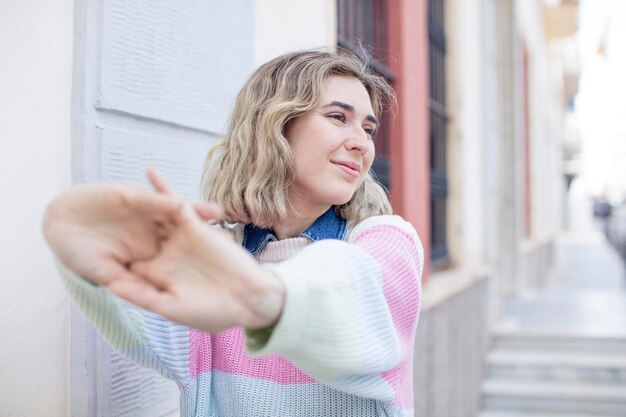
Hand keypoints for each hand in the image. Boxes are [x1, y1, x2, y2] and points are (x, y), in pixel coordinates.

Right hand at [43, 173, 221, 285]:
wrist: (59, 225)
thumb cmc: (78, 254)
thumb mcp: (102, 273)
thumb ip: (127, 282)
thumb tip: (148, 297)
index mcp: (149, 256)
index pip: (179, 263)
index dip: (199, 269)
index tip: (222, 278)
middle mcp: (153, 236)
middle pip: (187, 237)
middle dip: (208, 239)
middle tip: (231, 244)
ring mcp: (145, 217)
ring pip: (176, 215)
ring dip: (196, 213)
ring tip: (218, 212)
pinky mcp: (134, 198)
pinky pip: (153, 198)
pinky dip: (163, 196)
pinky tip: (178, 198)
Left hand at [107, 172, 284, 332]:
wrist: (248, 299)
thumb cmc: (212, 312)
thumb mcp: (172, 308)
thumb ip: (142, 296)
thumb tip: (112, 286)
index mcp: (158, 277)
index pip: (127, 264)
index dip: (105, 254)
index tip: (81, 246)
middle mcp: (166, 256)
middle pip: (137, 236)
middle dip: (118, 223)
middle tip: (94, 210)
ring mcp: (180, 240)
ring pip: (154, 216)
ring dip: (139, 198)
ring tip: (115, 183)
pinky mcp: (195, 227)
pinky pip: (176, 204)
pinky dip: (163, 188)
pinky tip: (150, 173)